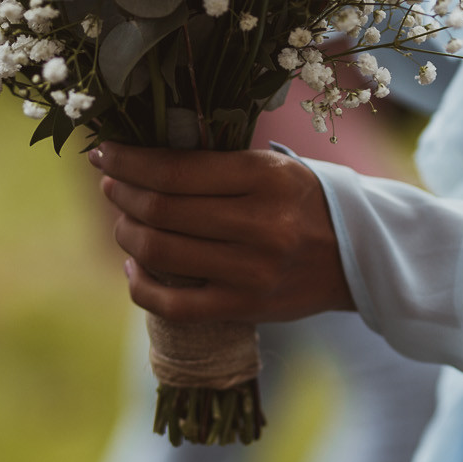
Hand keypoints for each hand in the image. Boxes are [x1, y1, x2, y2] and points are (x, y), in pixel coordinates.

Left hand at [90, 142, 353, 323]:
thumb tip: (140, 155)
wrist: (359, 255)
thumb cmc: (301, 200)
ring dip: (126, 233)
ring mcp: (252, 271)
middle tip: (110, 185)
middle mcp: (259, 224)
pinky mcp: (246, 308)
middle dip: (121, 194)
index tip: (103, 153)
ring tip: (123, 220)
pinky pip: (174, 306)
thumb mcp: (270, 166)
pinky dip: (141, 284)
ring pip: (160, 252)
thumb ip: (214, 162)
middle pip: (160, 210)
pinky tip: (134, 266)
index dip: (128, 161)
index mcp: (264, 177)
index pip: (175, 169)